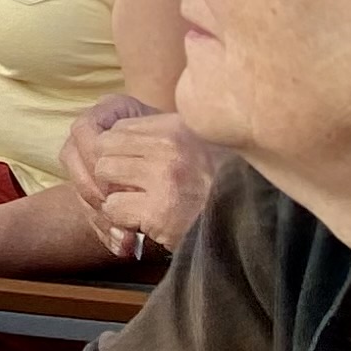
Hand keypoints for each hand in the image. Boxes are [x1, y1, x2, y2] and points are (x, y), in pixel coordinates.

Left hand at [59, 97, 213, 257]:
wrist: (246, 225)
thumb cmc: (219, 187)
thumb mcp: (199, 146)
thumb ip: (165, 137)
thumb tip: (115, 132)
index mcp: (179, 125)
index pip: (120, 127)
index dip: (119, 150)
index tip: (130, 167)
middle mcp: (171, 145)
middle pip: (106, 145)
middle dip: (110, 169)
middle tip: (127, 187)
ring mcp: (164, 176)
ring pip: (104, 172)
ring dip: (113, 191)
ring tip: (134, 202)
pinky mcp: (159, 210)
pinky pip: (113, 206)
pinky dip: (121, 218)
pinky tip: (141, 221)